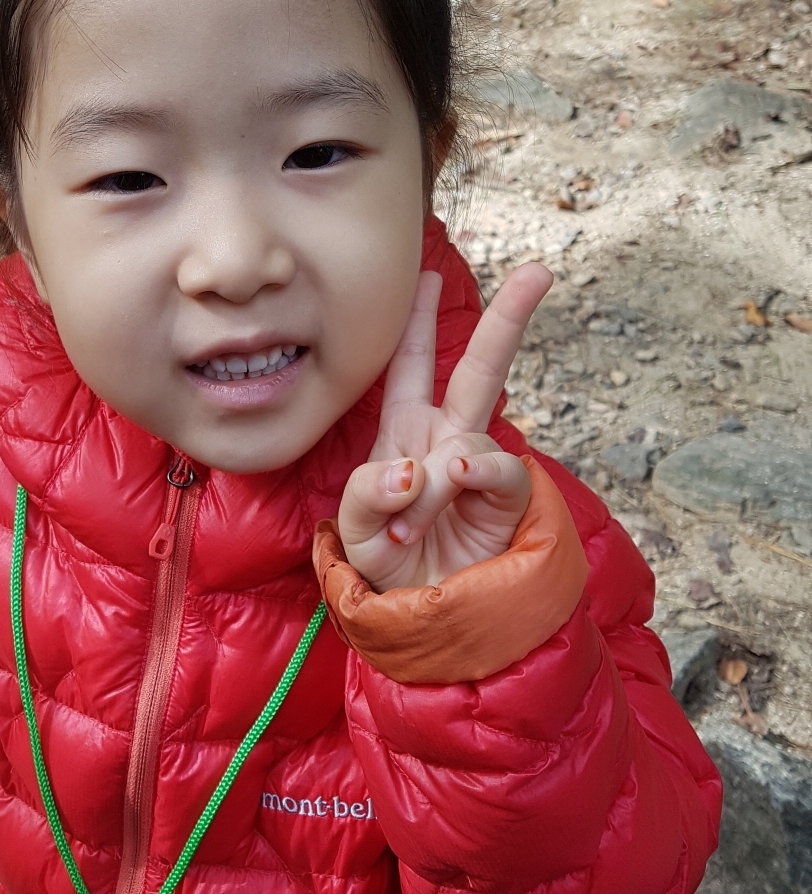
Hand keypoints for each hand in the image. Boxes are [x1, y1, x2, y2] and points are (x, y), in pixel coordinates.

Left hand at [338, 263, 552, 591]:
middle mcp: (446, 441)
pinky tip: (454, 487)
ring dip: (433, 483)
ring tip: (407, 525)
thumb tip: (418, 467)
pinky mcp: (507, 501)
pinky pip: (499, 469)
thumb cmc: (383, 569)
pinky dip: (474, 476)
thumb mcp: (354, 529)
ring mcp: (479, 469)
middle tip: (539, 271)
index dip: (414, 322)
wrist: (423, 622)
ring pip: (472, 437)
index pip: (409, 366)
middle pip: (478, 368)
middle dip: (508, 319)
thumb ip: (371, 492)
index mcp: (403, 433)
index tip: (425, 272)